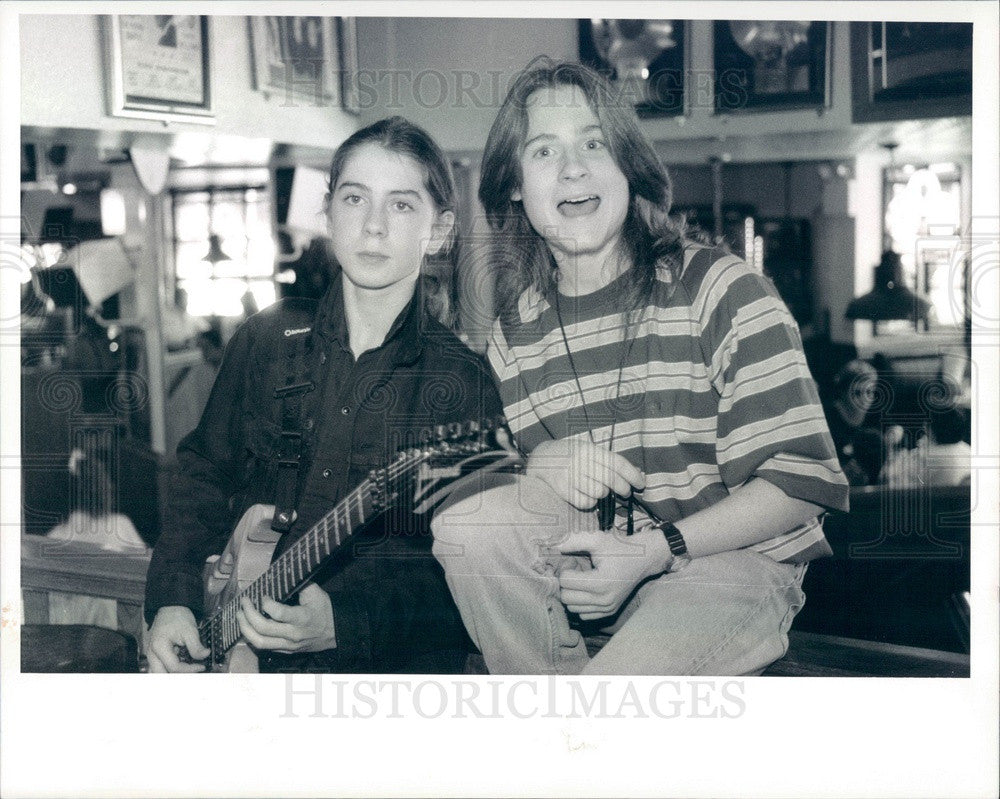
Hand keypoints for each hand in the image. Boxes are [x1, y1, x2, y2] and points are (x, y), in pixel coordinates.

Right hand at [146, 605, 210, 672]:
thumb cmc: (178, 617)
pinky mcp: (155, 655)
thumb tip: (205, 656)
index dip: (189, 669)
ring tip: (188, 671)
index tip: (202, 666)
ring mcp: (152, 655)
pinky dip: (169, 670)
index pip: (174, 667)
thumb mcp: (190, 630)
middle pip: (161, 675)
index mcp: (159, 647)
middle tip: (193, 674)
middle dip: (178, 677)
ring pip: (158, 673)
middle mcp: (152, 653)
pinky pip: (160, 668)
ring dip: (172, 675)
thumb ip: (196, 646)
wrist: (171, 608)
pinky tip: (182, 666)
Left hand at [236, 584, 336, 653]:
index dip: (266, 603)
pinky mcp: (285, 650)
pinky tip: (247, 627)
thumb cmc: (325, 610)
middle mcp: (293, 634)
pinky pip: (263, 647)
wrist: (335, 632)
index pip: (278, 613)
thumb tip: (282, 573)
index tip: (263, 595)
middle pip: (263, 628)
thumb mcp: (316, 593)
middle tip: (244, 602)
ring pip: (259, 642)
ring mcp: (288, 645)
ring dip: (245, 628)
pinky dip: (252, 637)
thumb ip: (299, 584)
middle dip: (248, 614)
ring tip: (239, 616)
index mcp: (302, 618)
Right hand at [526, 438, 644, 510]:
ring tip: (599, 489)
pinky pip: (586, 502)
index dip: (633, 475)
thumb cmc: (569, 454)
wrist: (539, 458)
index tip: (641, 484)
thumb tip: (637, 472)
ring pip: (600, 492)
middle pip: (611, 479)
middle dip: (623, 488)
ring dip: (604, 494)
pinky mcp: (562, 490)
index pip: (617, 463)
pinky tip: (587, 495)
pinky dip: (591, 502)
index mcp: (589, 449)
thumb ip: (609, 460)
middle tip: (625, 492)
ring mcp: (570, 476)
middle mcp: (580, 461)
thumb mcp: (588, 450)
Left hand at [554, 527, 671, 620]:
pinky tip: (587, 590)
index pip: (565, 582)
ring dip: (572, 593)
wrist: (643, 560)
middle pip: (566, 597)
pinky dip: (580, 603)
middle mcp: (604, 600)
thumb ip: (573, 541)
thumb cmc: (620, 548)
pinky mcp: (609, 612)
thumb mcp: (597, 539)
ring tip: (582, 580)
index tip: (574, 562)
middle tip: (576, 571)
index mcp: (600, 583)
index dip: (566, 569)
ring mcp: (607, 608)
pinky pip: (583, 614)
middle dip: (566, 583)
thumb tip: (553, 546)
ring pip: (572, 608)